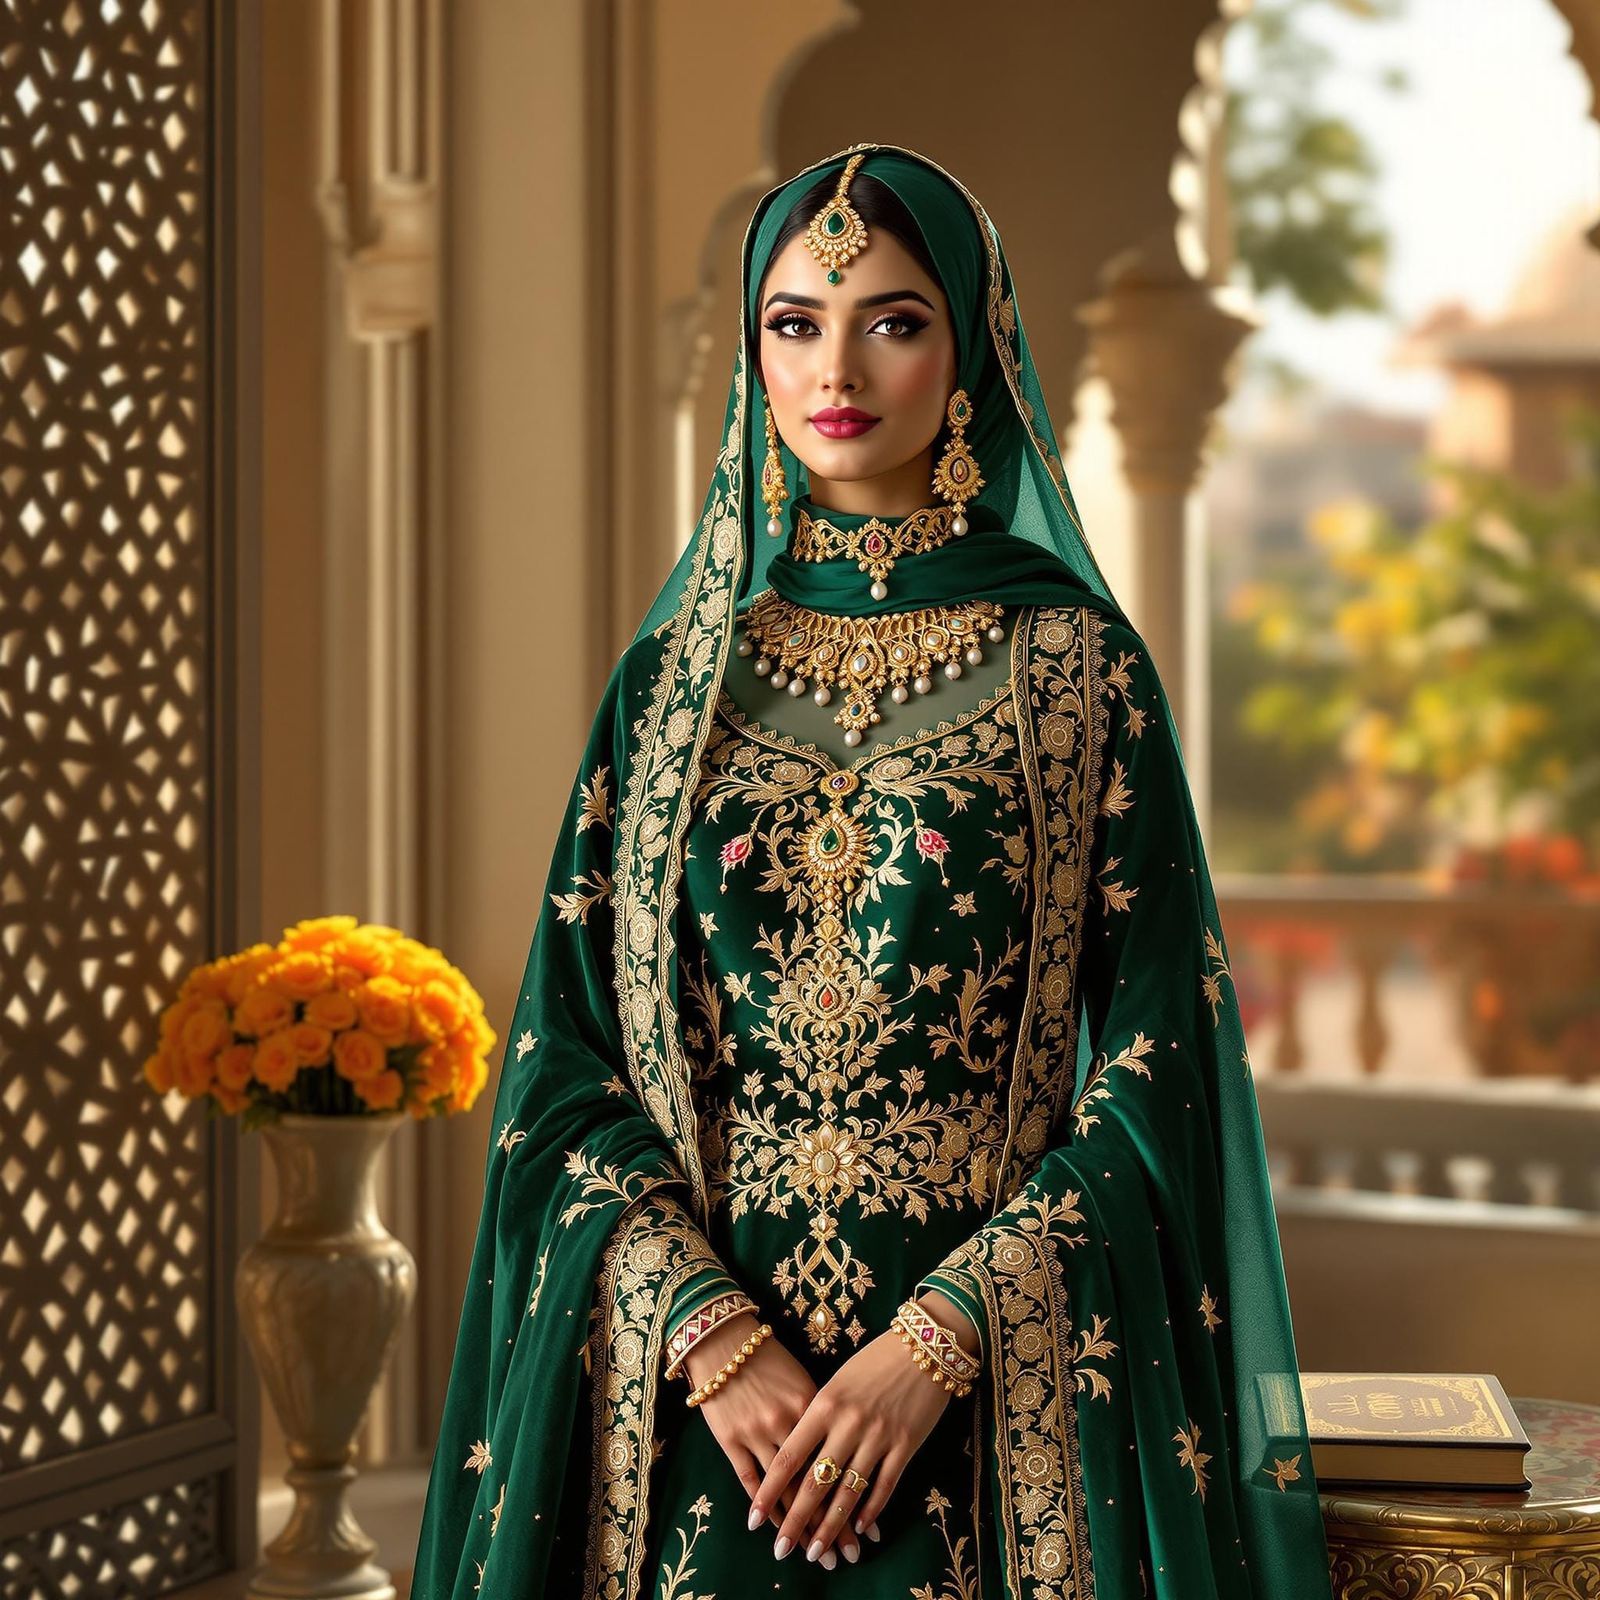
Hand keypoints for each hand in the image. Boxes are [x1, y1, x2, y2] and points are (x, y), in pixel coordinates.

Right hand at [681, 1313, 866, 1568]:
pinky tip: (773, 1528)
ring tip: (813, 1552)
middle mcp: (791, 1421)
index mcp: (817, 1405)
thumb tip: (847, 1451)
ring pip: (785, 1489)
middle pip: (817, 1483)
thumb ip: (826, 1416)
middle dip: (832, 1525)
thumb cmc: (771, 1358)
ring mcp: (758, 1431)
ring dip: (799, 1525)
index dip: (854, 1501)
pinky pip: (750, 1481)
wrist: (725, 1339)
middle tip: (845, 1557)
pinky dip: (764, 1507)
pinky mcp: (731, 1438)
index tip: (867, 1532)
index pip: (840, 1463)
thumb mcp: (807, 1380)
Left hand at [750, 1294, 977, 1566]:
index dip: (770, 1491)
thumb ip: (819, 1416)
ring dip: (831, 1527)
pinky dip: (871, 1511)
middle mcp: (848, 1423)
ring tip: (817, 1551)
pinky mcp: (906, 1445)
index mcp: (824, 1404)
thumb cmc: (874, 1359)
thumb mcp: (838, 1381)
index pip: (789, 1456)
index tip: (754, 1518)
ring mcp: (878, 1436)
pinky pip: (884, 1485)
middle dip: (796, 1521)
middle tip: (781, 1549)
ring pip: (848, 1492)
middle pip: (815, 1482)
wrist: (924, 1344)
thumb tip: (799, 1457)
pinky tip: (860, 1529)